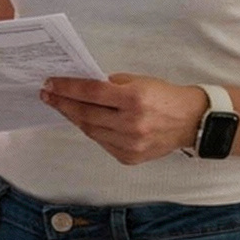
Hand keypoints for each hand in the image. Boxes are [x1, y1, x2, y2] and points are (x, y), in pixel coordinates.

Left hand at [40, 73, 208, 164]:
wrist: (191, 121)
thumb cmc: (165, 97)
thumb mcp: (139, 81)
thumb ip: (110, 85)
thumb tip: (80, 86)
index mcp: (135, 99)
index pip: (91, 92)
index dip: (67, 88)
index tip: (50, 84)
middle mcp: (132, 124)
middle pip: (86, 114)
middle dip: (63, 103)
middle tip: (48, 95)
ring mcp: (130, 144)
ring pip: (90, 130)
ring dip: (74, 117)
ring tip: (63, 106)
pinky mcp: (129, 158)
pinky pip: (102, 143)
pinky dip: (92, 131)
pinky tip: (84, 121)